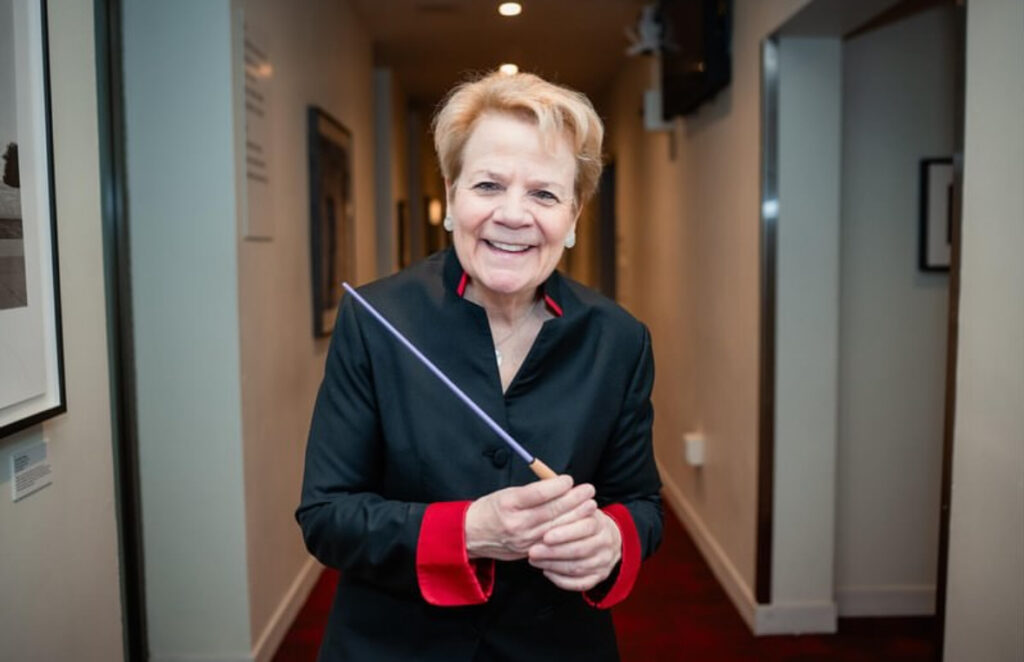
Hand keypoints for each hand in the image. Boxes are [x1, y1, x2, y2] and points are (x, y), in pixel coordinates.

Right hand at [465, 475, 596, 560]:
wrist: (472, 535)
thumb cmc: (490, 509)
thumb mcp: (506, 493)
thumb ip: (532, 491)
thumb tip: (559, 484)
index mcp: (508, 503)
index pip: (537, 494)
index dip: (557, 486)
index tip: (569, 479)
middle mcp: (516, 523)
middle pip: (551, 510)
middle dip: (574, 500)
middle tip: (589, 490)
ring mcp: (523, 540)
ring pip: (556, 527)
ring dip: (576, 515)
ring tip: (590, 505)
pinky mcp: (529, 551)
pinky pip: (553, 542)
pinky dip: (568, 532)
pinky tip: (579, 524)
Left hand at [527, 509, 621, 591]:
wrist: (608, 538)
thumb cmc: (584, 520)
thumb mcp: (579, 506)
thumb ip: (565, 501)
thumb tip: (546, 485)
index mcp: (601, 523)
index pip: (586, 527)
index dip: (565, 533)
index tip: (545, 536)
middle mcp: (605, 543)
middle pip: (581, 550)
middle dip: (554, 552)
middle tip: (532, 551)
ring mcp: (604, 562)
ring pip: (578, 568)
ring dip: (554, 565)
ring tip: (534, 560)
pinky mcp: (599, 577)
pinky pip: (580, 583)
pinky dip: (562, 580)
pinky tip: (547, 572)